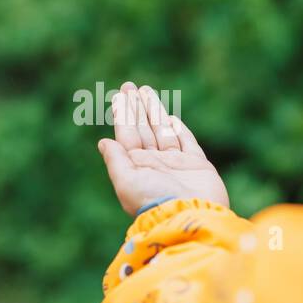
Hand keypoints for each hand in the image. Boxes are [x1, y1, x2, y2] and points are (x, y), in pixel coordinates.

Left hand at [97, 82, 228, 214]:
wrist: (192, 216)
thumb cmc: (156, 200)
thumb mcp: (127, 182)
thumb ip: (116, 161)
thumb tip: (103, 142)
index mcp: (137, 167)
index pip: (127, 135)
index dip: (123, 114)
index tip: (120, 95)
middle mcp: (155, 164)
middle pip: (143, 129)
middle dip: (136, 108)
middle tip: (130, 86)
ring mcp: (177, 164)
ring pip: (163, 131)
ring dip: (154, 111)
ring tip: (146, 91)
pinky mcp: (198, 166)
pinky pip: (187, 143)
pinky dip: (179, 130)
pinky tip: (170, 118)